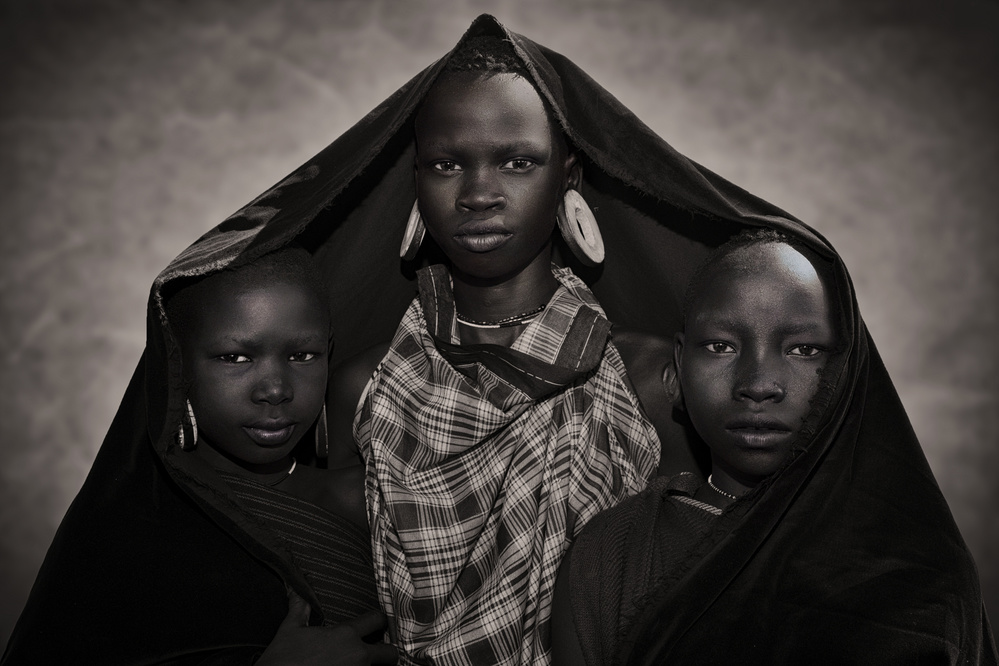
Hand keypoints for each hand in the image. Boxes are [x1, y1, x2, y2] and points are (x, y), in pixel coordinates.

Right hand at [255, 589, 396, 664]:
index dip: (380, 620)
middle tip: (380, 652)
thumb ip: (298, 610)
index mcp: (345, 635)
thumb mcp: (289, 630)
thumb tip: (296, 593)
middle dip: (388, 652)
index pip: (377, 619)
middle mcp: (357, 656)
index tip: (379, 623)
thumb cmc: (282, 660)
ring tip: (356, 663)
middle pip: (390, 653)